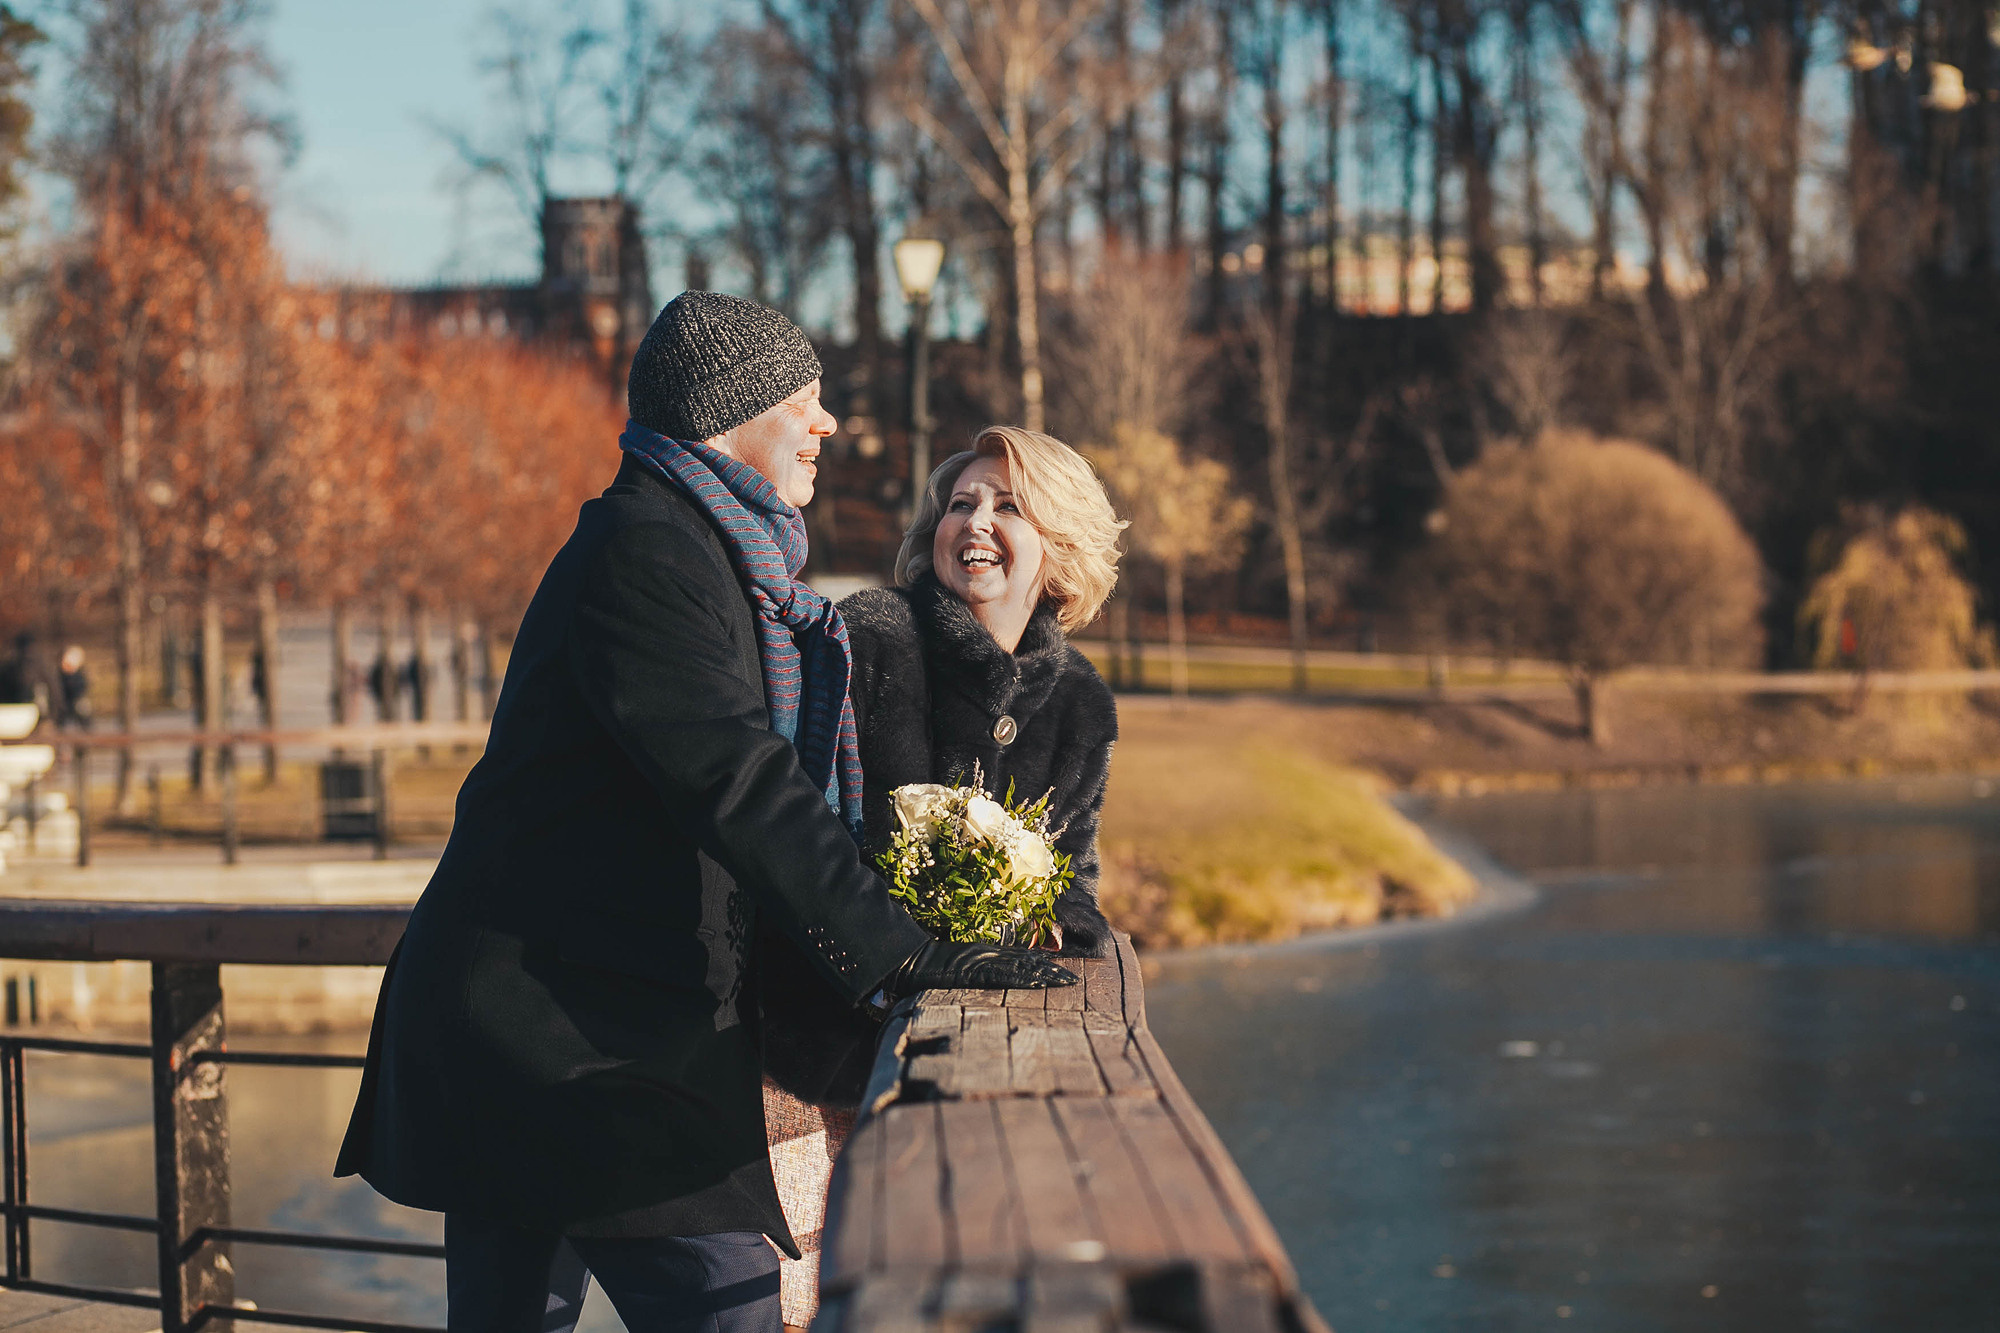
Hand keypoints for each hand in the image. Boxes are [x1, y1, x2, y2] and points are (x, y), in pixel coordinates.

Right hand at [887, 940, 1078, 995]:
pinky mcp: (979, 971)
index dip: (1041, 962)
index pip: (1020, 957)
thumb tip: (982, 972)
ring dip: (1046, 976)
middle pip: (1028, 961)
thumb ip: (973, 967)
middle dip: (1052, 970)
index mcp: (987, 954)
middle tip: (1074, 979)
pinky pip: (1006, 976)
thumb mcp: (957, 965)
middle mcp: (990, 956)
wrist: (914, 959)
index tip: (1060, 967)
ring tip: (1067, 982)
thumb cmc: (930, 964)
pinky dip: (1024, 979)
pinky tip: (1039, 983)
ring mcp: (985, 962)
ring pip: (1023, 968)